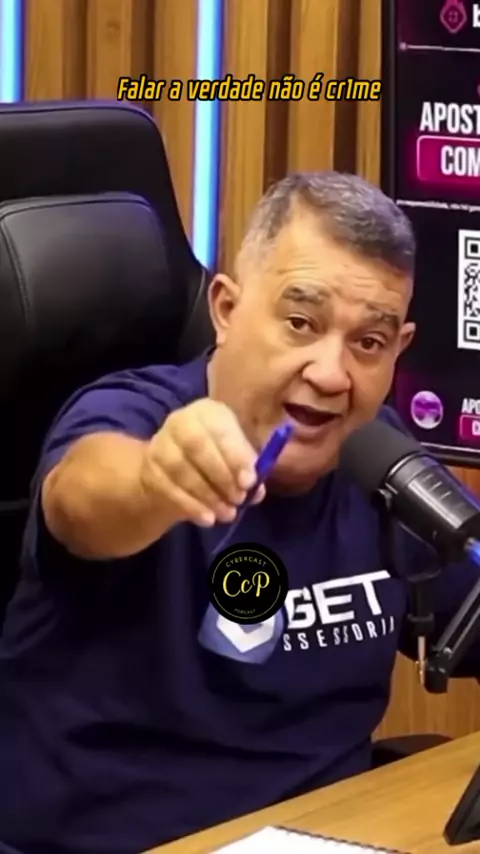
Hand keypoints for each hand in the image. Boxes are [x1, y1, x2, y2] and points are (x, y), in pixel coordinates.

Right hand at [141, 399, 265, 526]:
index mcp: (208, 412)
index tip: (249, 482)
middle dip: (221, 476)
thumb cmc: (216, 456)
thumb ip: (248, 470)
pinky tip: (206, 519)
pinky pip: (168, 489)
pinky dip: (190, 506)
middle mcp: (180, 421)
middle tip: (238, 499)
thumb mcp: (235, 457)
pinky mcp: (149, 469)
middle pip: (197, 445)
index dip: (235, 456)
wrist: (175, 467)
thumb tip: (255, 490)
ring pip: (180, 469)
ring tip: (226, 513)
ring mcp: (160, 444)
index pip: (220, 429)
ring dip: (207, 495)